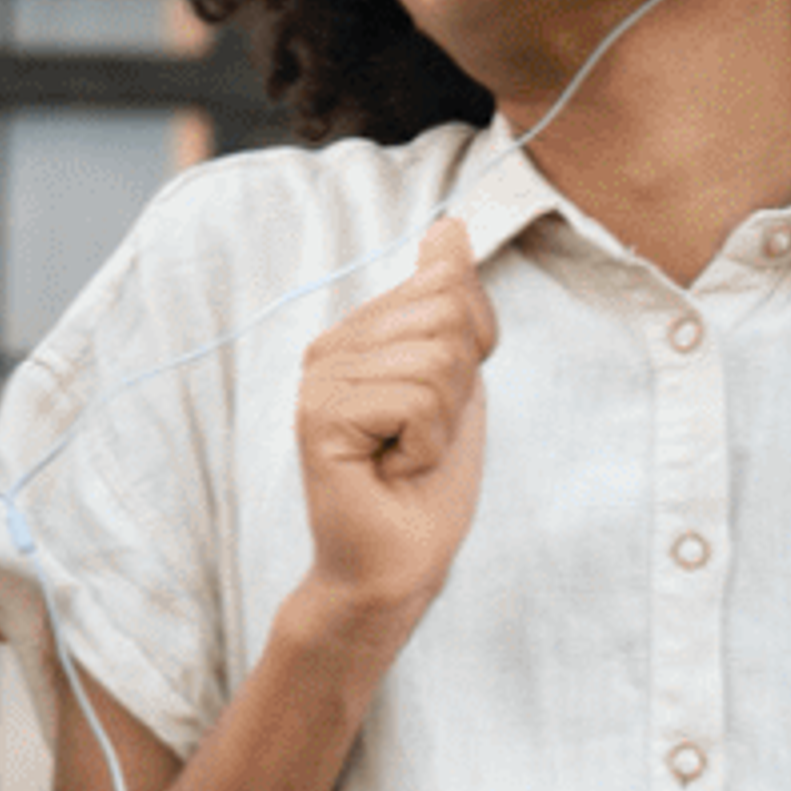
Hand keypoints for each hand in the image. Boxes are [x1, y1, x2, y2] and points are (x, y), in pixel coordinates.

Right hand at [295, 219, 497, 620]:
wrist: (399, 564)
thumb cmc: (428, 482)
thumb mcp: (457, 377)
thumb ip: (451, 302)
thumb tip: (449, 226)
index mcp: (358, 330)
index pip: (448, 284)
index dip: (472, 345)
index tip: (442, 401)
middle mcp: (329, 346)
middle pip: (445, 314)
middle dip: (458, 385)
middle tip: (423, 437)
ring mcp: (318, 380)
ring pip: (434, 359)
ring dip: (442, 421)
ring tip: (407, 456)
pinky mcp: (320, 417)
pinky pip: (413, 399)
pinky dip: (425, 445)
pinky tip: (394, 470)